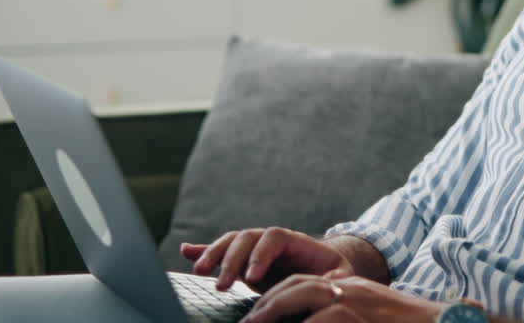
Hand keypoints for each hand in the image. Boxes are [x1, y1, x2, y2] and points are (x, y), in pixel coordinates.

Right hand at [180, 228, 353, 292]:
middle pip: (246, 238)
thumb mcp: (338, 275)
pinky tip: (185, 251)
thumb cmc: (332, 274)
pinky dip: (202, 250)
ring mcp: (253, 250)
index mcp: (293, 240)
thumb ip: (333, 279)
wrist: (325, 270)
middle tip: (223, 285)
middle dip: (231, 259)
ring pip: (230, 243)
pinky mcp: (241, 262)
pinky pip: (220, 252)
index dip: (260, 254)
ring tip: (199, 271)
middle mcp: (269, 241)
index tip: (252, 277)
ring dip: (213, 254)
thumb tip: (334, 285)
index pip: (272, 237)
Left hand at [244, 274, 441, 322]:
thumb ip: (344, 317)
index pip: (306, 282)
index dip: (278, 294)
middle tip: (247, 320)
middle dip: (269, 301)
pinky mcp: (358, 316)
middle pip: (299, 284)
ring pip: (305, 296)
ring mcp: (357, 301)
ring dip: (274, 309)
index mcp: (352, 288)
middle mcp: (351, 289)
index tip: (258, 311)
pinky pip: (323, 319)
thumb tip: (315, 320)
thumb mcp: (370, 317)